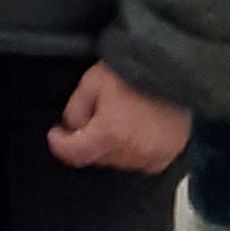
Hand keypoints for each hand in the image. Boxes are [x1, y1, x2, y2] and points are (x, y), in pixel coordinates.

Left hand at [47, 65, 188, 174]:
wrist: (173, 68)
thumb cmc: (131, 71)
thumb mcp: (92, 81)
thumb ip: (75, 109)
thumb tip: (72, 128)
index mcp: (109, 135)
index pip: (74, 154)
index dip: (59, 144)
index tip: (56, 133)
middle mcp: (130, 154)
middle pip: (96, 158)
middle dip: (86, 142)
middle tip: (87, 121)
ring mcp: (151, 158)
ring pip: (118, 162)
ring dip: (111, 148)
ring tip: (114, 122)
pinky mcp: (166, 157)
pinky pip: (141, 163)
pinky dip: (133, 152)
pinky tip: (135, 133)